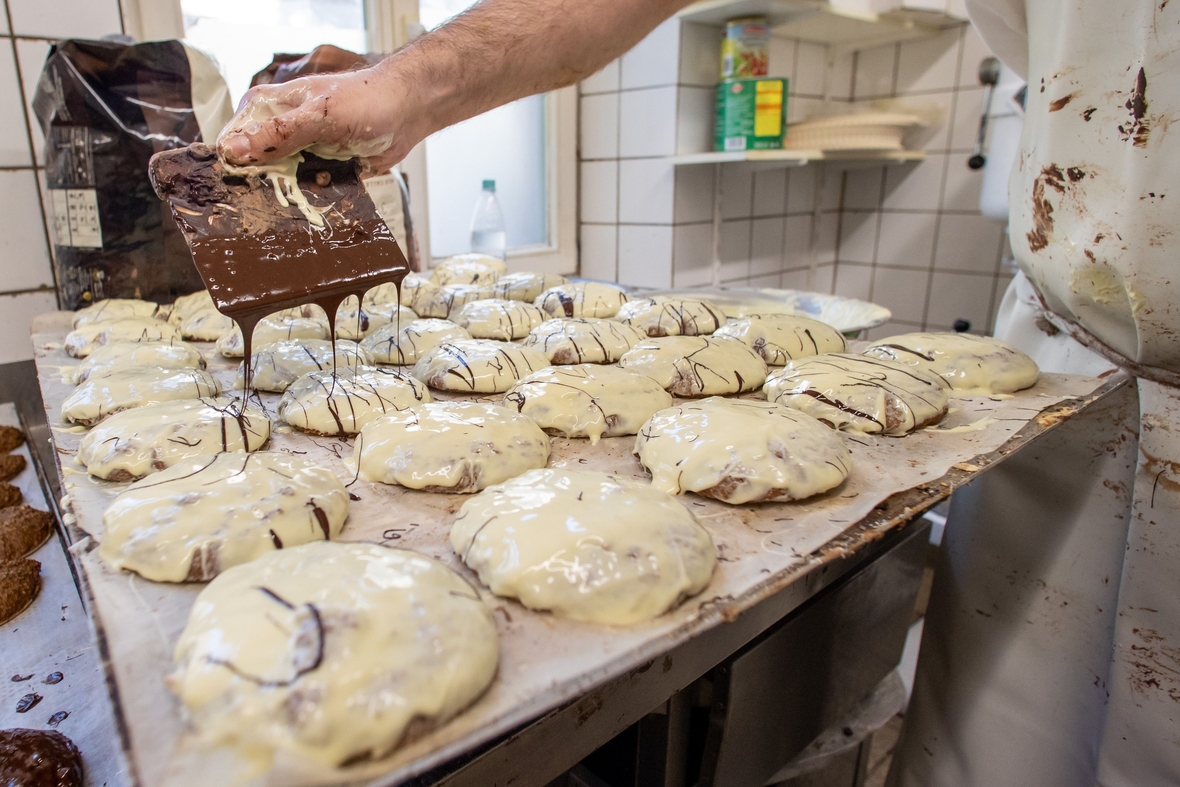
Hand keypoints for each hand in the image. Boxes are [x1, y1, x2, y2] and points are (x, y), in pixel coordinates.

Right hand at [216, 61, 419, 172]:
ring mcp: (300, 150)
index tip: (241, 184)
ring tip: (312, 185)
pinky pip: (309, 189)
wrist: (406, 111)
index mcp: (267, 107)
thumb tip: (234, 150)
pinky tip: (328, 187)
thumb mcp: (318, 116)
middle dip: (268, 183)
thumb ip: (278, 134)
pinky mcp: (321, 167)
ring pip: (282, 182)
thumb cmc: (366, 100)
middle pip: (255, 167)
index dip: (235, 165)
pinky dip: (317, 193)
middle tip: (281, 191)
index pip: (233, 140)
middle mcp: (279, 130)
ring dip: (295, 191)